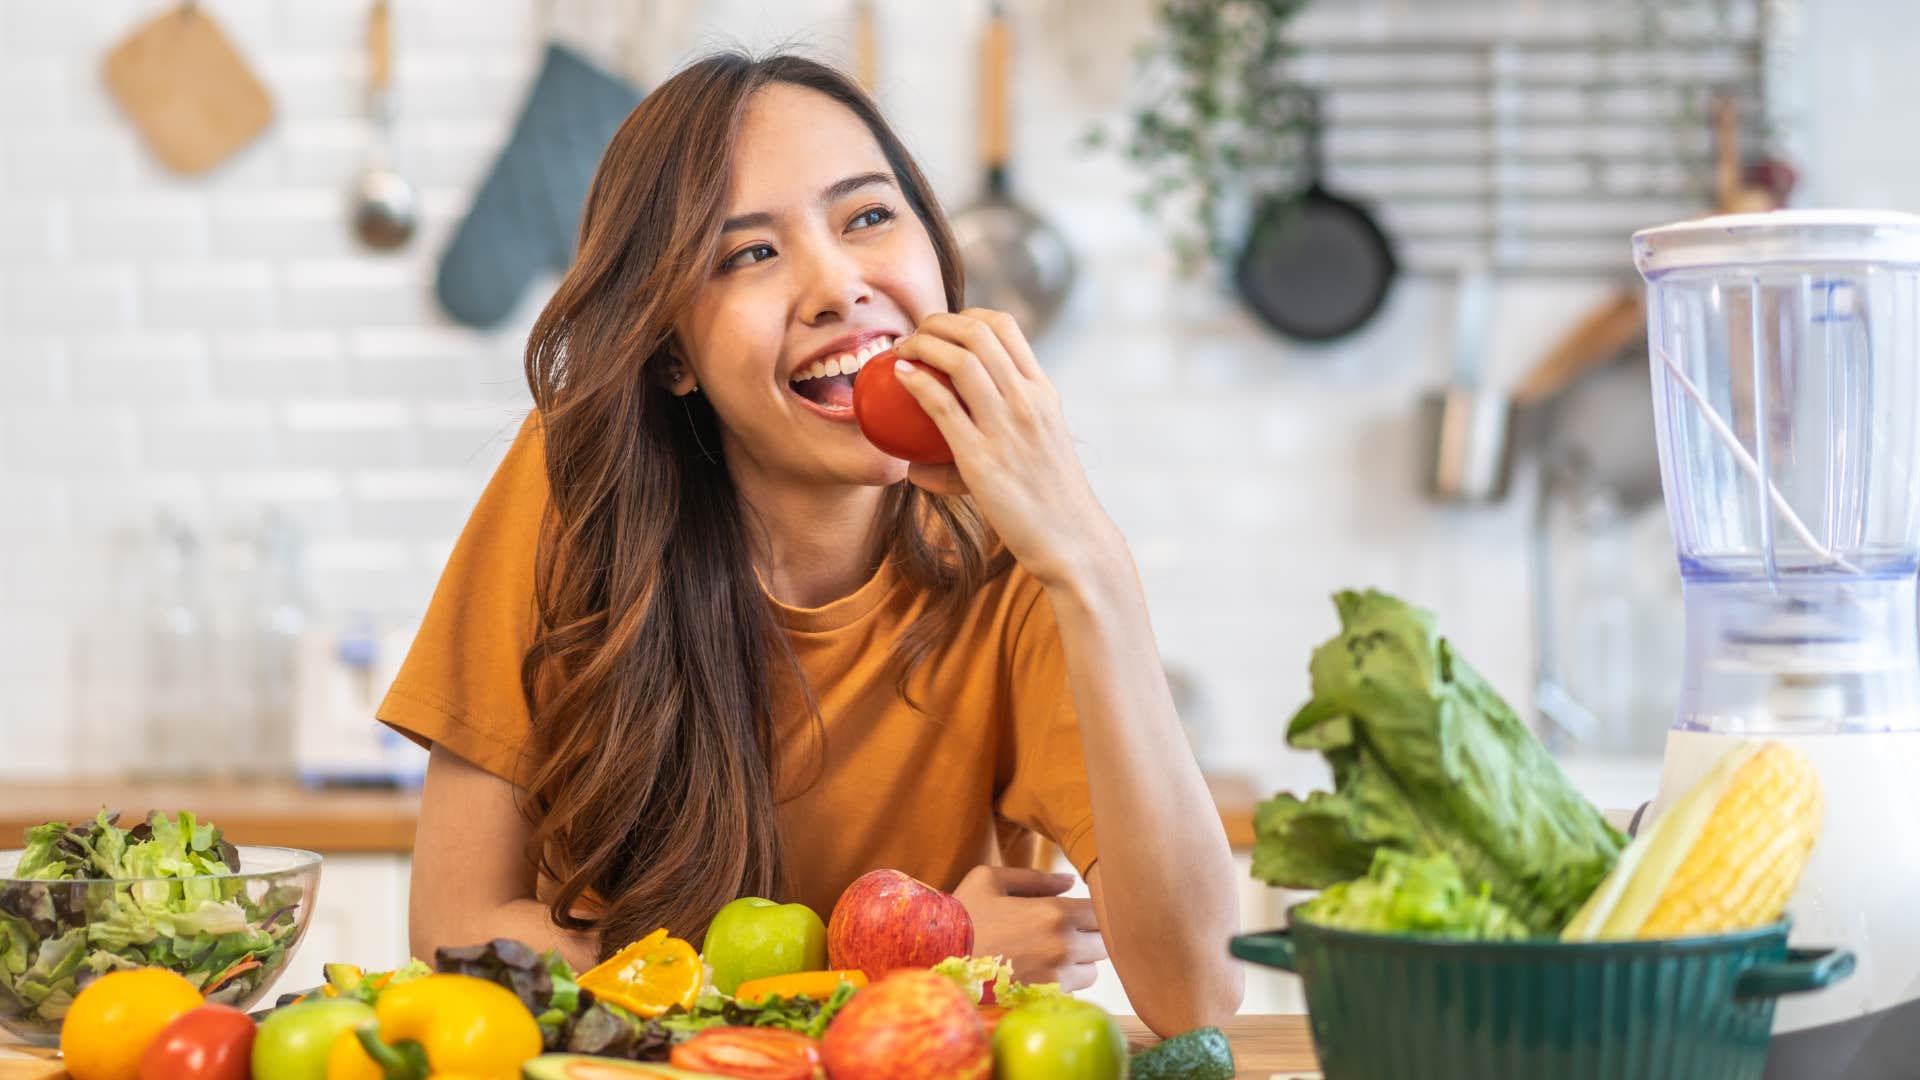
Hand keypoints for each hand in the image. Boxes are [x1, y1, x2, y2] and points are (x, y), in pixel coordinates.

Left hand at [891, 309, 1120, 589]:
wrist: (1071, 538)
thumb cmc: (1050, 497)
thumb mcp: (1040, 444)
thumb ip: (1004, 427)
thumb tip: (949, 434)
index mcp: (1043, 391)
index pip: (1005, 326)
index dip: (966, 316)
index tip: (944, 329)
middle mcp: (1028, 400)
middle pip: (977, 332)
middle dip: (937, 322)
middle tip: (913, 335)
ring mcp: (1007, 426)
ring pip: (960, 359)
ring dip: (922, 344)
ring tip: (902, 351)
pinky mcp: (982, 458)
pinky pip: (942, 405)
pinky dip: (916, 382)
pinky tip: (899, 376)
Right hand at [952, 866, 1107, 991]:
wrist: (935, 961)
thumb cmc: (961, 916)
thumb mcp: (990, 880)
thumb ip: (1036, 877)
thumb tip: (1070, 880)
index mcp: (1054, 912)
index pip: (1100, 911)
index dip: (1089, 910)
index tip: (1073, 912)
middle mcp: (1063, 947)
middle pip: (1103, 943)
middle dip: (1088, 936)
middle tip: (1063, 932)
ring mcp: (1056, 978)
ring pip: (1092, 971)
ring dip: (1079, 962)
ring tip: (1050, 954)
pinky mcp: (1045, 1001)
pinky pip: (1072, 992)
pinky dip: (1063, 984)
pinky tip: (1038, 973)